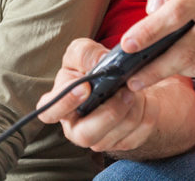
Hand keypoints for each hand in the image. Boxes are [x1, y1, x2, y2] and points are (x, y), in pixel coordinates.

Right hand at [37, 38, 165, 153]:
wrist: (122, 80)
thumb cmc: (94, 67)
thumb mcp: (84, 51)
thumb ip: (85, 53)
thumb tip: (98, 62)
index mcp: (59, 104)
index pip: (48, 112)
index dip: (65, 103)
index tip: (85, 88)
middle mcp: (76, 128)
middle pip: (87, 135)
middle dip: (109, 112)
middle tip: (124, 90)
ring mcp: (99, 140)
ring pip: (117, 133)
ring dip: (132, 107)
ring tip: (134, 89)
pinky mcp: (122, 143)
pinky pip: (138, 132)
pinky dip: (146, 111)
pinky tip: (142, 99)